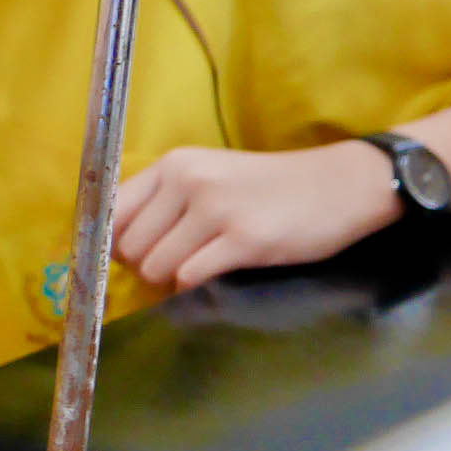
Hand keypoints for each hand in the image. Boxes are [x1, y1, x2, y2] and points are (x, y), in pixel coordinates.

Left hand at [113, 143, 399, 290]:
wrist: (339, 185)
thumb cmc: (268, 186)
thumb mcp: (209, 175)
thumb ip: (164, 200)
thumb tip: (116, 243)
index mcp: (174, 164)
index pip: (111, 210)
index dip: (113, 242)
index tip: (130, 256)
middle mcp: (189, 181)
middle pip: (128, 246)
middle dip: (145, 265)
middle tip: (175, 264)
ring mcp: (216, 210)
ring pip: (155, 266)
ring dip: (170, 279)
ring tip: (199, 266)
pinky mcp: (245, 240)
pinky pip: (189, 277)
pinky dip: (194, 286)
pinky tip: (216, 273)